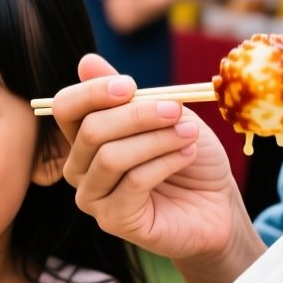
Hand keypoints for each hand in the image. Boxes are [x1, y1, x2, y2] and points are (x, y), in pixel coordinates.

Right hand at [49, 54, 247, 263]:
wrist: (217, 203)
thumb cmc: (187, 154)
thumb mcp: (162, 115)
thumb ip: (125, 94)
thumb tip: (86, 61)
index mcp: (84, 136)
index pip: (66, 108)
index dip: (93, 92)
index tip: (131, 85)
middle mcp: (79, 167)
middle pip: (91, 131)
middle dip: (137, 115)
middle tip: (176, 110)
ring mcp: (93, 197)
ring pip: (111, 157)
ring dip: (156, 139)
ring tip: (189, 134)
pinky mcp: (113, 220)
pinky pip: (134, 182)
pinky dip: (165, 162)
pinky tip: (187, 155)